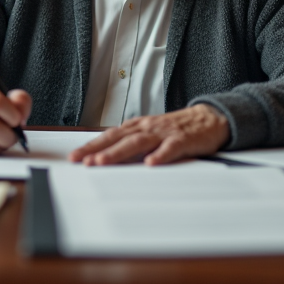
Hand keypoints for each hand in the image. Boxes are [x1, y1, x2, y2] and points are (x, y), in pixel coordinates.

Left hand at [68, 104, 230, 165]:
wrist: (209, 119)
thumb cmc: (175, 129)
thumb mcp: (150, 134)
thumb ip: (130, 144)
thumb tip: (105, 157)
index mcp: (137, 127)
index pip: (109, 136)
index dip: (91, 146)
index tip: (74, 157)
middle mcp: (147, 128)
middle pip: (118, 138)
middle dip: (98, 150)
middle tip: (82, 161)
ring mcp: (164, 133)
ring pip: (138, 143)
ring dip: (119, 152)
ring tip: (103, 162)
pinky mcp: (183, 140)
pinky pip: (170, 148)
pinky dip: (160, 155)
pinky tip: (150, 164)